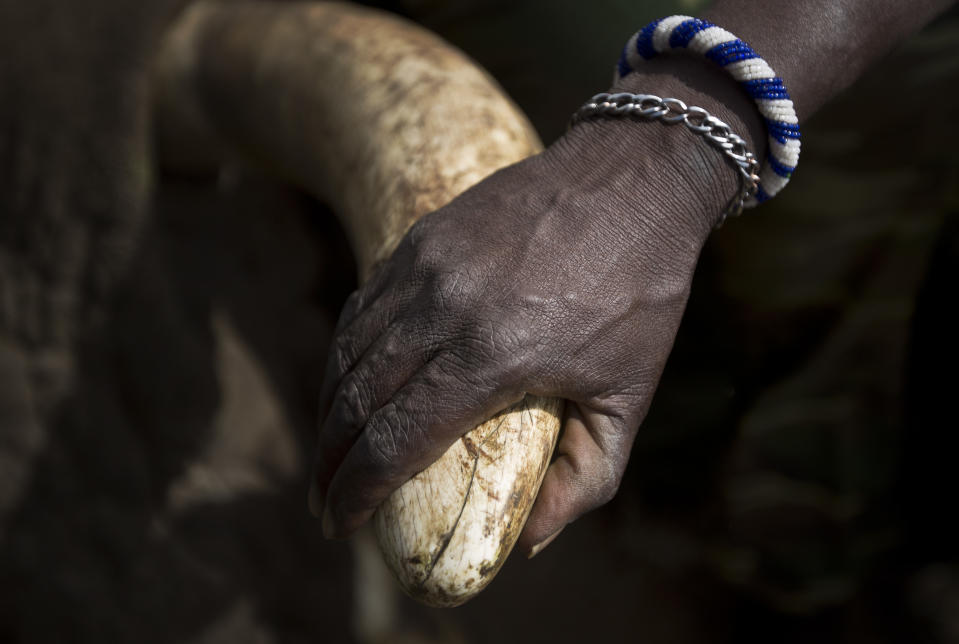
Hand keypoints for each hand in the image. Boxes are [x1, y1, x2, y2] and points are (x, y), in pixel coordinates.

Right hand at [310, 67, 744, 552]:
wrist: (635, 179)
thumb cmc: (641, 293)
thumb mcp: (630, 398)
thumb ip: (586, 480)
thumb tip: (529, 542)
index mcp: (495, 354)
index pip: (397, 438)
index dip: (357, 491)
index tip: (339, 524)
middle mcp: (445, 307)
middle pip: (357, 398)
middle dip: (328, 461)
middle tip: (322, 501)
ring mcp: (426, 266)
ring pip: (349, 350)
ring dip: (328, 409)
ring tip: (327, 450)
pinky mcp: (423, 238)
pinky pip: (364, 306)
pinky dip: (346, 353)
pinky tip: (349, 381)